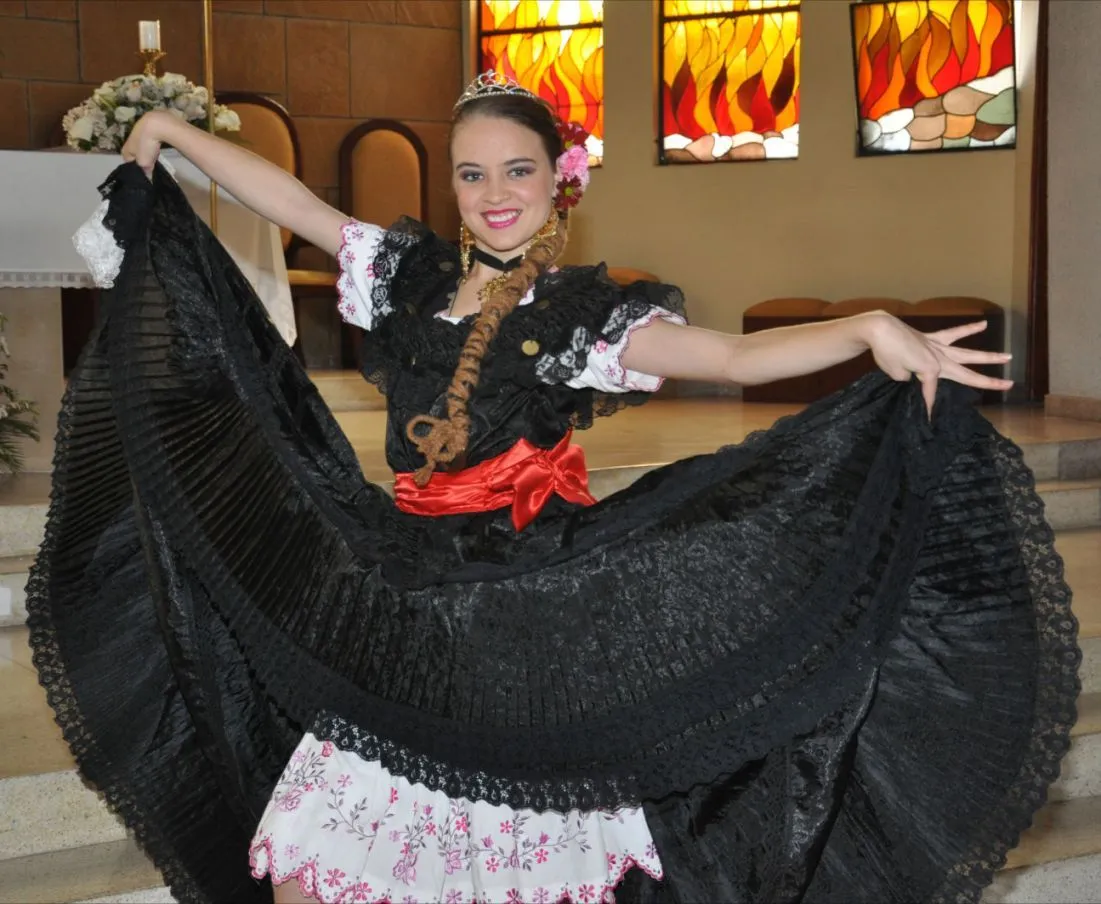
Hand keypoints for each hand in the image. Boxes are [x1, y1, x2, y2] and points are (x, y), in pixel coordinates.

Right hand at [121, 110, 172, 174]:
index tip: (145, 173)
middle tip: (152, 164)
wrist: (156, 124)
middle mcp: (129, 140)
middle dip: (143, 158)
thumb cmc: (147, 146)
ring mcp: (138, 131)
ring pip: (143, 145)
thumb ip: (145, 171)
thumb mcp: (144, 163)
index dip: (136, 169)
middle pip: (135, 153)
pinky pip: (150, 137)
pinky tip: (159, 144)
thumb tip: (148, 176)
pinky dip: (153, 141)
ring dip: (148, 150)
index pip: (128, 163)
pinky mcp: (148, 126)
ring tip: (156, 154)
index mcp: (125, 149)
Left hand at [865, 313, 1013, 414]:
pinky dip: (968, 329)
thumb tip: (912, 374)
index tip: (927, 419)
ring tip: (1008, 356)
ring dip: (988, 355)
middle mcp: (940, 358)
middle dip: (988, 381)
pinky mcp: (931, 338)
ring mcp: (938, 347)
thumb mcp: (896, 373)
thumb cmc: (886, 353)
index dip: (927, 406)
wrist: (879, 329)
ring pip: (967, 353)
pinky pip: (952, 334)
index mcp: (931, 370)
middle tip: (1010, 384)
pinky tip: (984, 324)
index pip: (931, 393)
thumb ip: (909, 377)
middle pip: (967, 373)